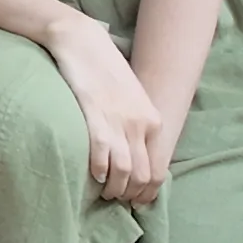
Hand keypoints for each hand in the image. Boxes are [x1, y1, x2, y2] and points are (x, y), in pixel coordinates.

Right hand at [45, 16, 169, 206]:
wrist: (83, 42)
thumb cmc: (105, 70)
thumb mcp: (131, 98)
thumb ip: (136, 124)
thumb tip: (134, 154)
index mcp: (152, 120)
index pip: (159, 170)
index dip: (148, 192)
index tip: (135, 200)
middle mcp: (140, 124)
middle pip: (143, 176)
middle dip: (130, 195)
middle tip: (116, 199)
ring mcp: (119, 121)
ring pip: (125, 171)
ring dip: (114, 189)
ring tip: (104, 192)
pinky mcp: (95, 116)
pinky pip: (102, 155)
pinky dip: (98, 171)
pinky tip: (93, 174)